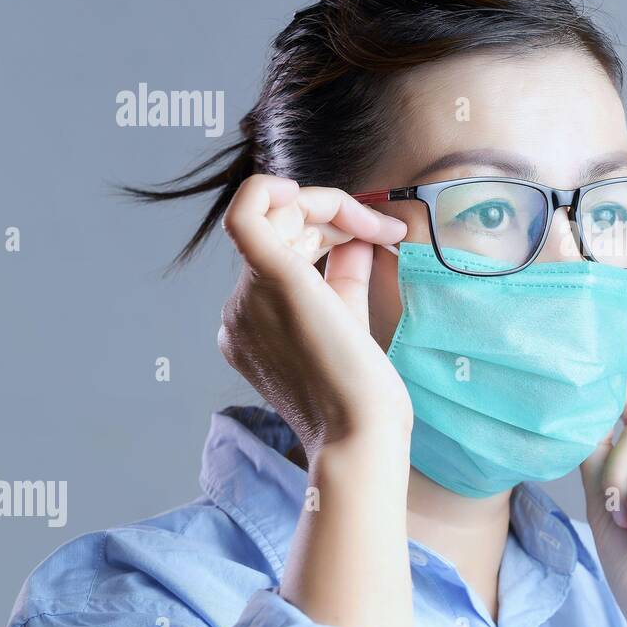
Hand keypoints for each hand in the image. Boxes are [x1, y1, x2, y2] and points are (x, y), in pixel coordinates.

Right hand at [217, 174, 411, 458]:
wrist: (362, 437)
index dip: (330, 231)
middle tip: (387, 231)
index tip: (379, 238)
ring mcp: (247, 298)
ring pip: (275, 214)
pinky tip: (315, 193)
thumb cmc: (363, 400)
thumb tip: (357, 235)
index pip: (283, 251)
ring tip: (379, 226)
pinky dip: (273, 189)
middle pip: (280, 229)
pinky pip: (247, 213)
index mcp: (253, 324)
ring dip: (332, 206)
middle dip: (336, 215)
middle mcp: (239, 310)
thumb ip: (345, 278)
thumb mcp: (351, 325)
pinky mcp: (270, 281)